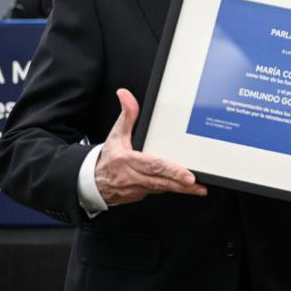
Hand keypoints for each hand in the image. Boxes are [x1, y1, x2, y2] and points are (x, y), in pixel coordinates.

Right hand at [94, 89, 207, 205]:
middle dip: (181, 184)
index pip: (153, 166)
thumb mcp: (116, 134)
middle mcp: (132, 177)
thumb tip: (125, 95)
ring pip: (161, 189)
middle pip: (161, 181)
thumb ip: (127, 115)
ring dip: (180, 189)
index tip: (188, 175)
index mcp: (127, 161)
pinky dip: (170, 189)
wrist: (92, 181)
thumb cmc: (108, 157)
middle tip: (197, 184)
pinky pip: (158, 192)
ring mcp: (137, 189)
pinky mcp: (140, 195)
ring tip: (198, 188)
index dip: (172, 171)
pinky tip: (184, 187)